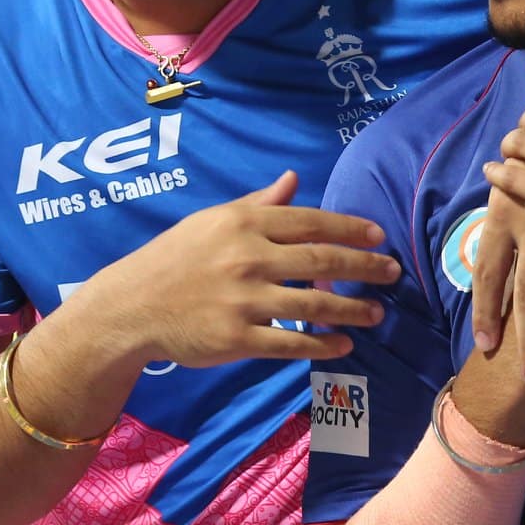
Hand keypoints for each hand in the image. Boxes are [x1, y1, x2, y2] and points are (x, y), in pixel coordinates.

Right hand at [84, 171, 395, 368]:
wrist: (131, 306)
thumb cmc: (174, 258)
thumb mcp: (211, 220)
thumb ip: (256, 204)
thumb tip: (293, 179)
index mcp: (244, 225)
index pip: (310, 222)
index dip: (350, 229)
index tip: (379, 236)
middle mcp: (248, 259)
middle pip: (321, 260)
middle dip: (364, 266)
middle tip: (392, 272)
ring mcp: (244, 301)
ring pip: (314, 304)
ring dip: (352, 309)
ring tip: (376, 312)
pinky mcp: (238, 339)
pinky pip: (292, 343)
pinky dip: (322, 344)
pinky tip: (343, 344)